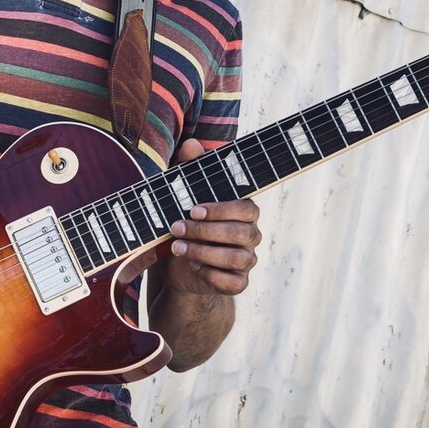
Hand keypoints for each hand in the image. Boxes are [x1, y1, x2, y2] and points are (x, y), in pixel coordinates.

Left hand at [163, 138, 261, 295]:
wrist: (179, 265)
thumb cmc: (187, 223)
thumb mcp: (184, 196)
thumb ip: (191, 170)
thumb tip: (193, 145)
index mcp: (244, 211)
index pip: (246, 208)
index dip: (221, 210)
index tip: (194, 209)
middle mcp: (251, 235)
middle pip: (240, 234)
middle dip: (205, 231)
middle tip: (177, 228)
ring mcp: (247, 260)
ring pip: (236, 259)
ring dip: (203, 252)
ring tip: (177, 248)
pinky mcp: (238, 282)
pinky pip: (233, 282)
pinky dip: (210, 275)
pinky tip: (192, 267)